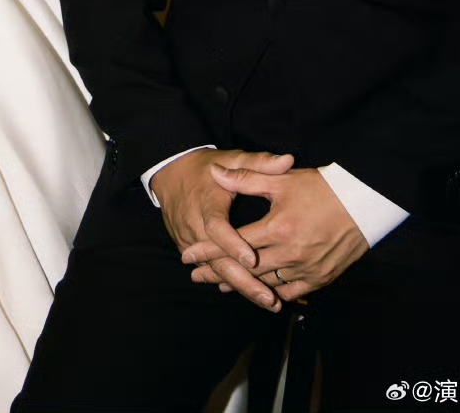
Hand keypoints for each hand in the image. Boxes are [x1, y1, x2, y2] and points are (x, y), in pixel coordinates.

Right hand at [152, 148, 294, 311]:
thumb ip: (259, 163)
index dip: (234, 245)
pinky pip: (211, 269)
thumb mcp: (231, 157)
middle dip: (244, 281)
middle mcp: (195, 227)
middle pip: (218, 260)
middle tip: (270, 299)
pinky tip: (251, 294)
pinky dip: (230, 282)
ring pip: (216, 270)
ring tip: (268, 302)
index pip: (217, 228)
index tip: (253, 259)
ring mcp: (190, 242)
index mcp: (207, 203)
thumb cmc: (206, 167)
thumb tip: (288, 160)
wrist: (170, 173)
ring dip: (240, 287)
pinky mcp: (189, 249)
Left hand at [185, 166, 367, 301]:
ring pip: (267, 283)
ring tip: (222, 285)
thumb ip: (246, 178)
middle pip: (246, 269)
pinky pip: (292, 292)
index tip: (188, 256)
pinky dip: (274, 292)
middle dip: (218, 273)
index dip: (209, 251)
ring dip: (243, 285)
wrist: (363, 203)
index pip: (234, 243)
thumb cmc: (321, 188)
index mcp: (277, 229)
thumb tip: (216, 173)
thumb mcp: (282, 180)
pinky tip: (262, 291)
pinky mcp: (321, 278)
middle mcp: (290, 254)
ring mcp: (306, 269)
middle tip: (196, 276)